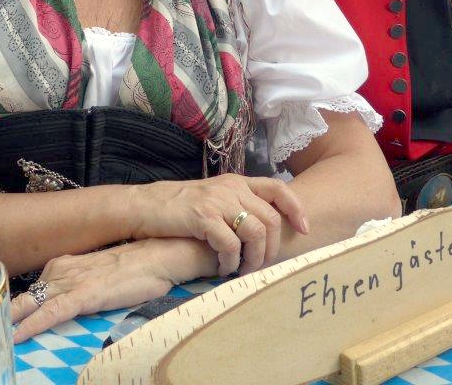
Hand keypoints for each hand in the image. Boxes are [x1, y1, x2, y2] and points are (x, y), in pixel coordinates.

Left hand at [10, 237, 214, 342]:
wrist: (157, 256)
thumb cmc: (134, 268)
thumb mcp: (97, 275)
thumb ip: (76, 287)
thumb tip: (63, 305)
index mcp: (62, 265)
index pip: (30, 290)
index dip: (12, 308)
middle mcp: (61, 270)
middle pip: (24, 297)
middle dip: (3, 315)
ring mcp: (71, 282)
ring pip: (32, 305)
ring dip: (11, 323)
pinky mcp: (83, 294)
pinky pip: (52, 313)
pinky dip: (33, 326)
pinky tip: (19, 336)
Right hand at [130, 174, 306, 275]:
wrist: (146, 205)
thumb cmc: (181, 208)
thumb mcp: (215, 198)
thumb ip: (238, 205)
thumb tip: (265, 229)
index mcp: (237, 182)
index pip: (278, 188)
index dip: (296, 209)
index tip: (304, 230)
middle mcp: (231, 188)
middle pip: (271, 218)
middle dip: (272, 248)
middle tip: (262, 265)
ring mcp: (217, 201)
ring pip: (255, 233)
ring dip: (254, 259)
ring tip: (243, 270)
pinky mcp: (203, 217)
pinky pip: (230, 245)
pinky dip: (231, 262)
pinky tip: (223, 269)